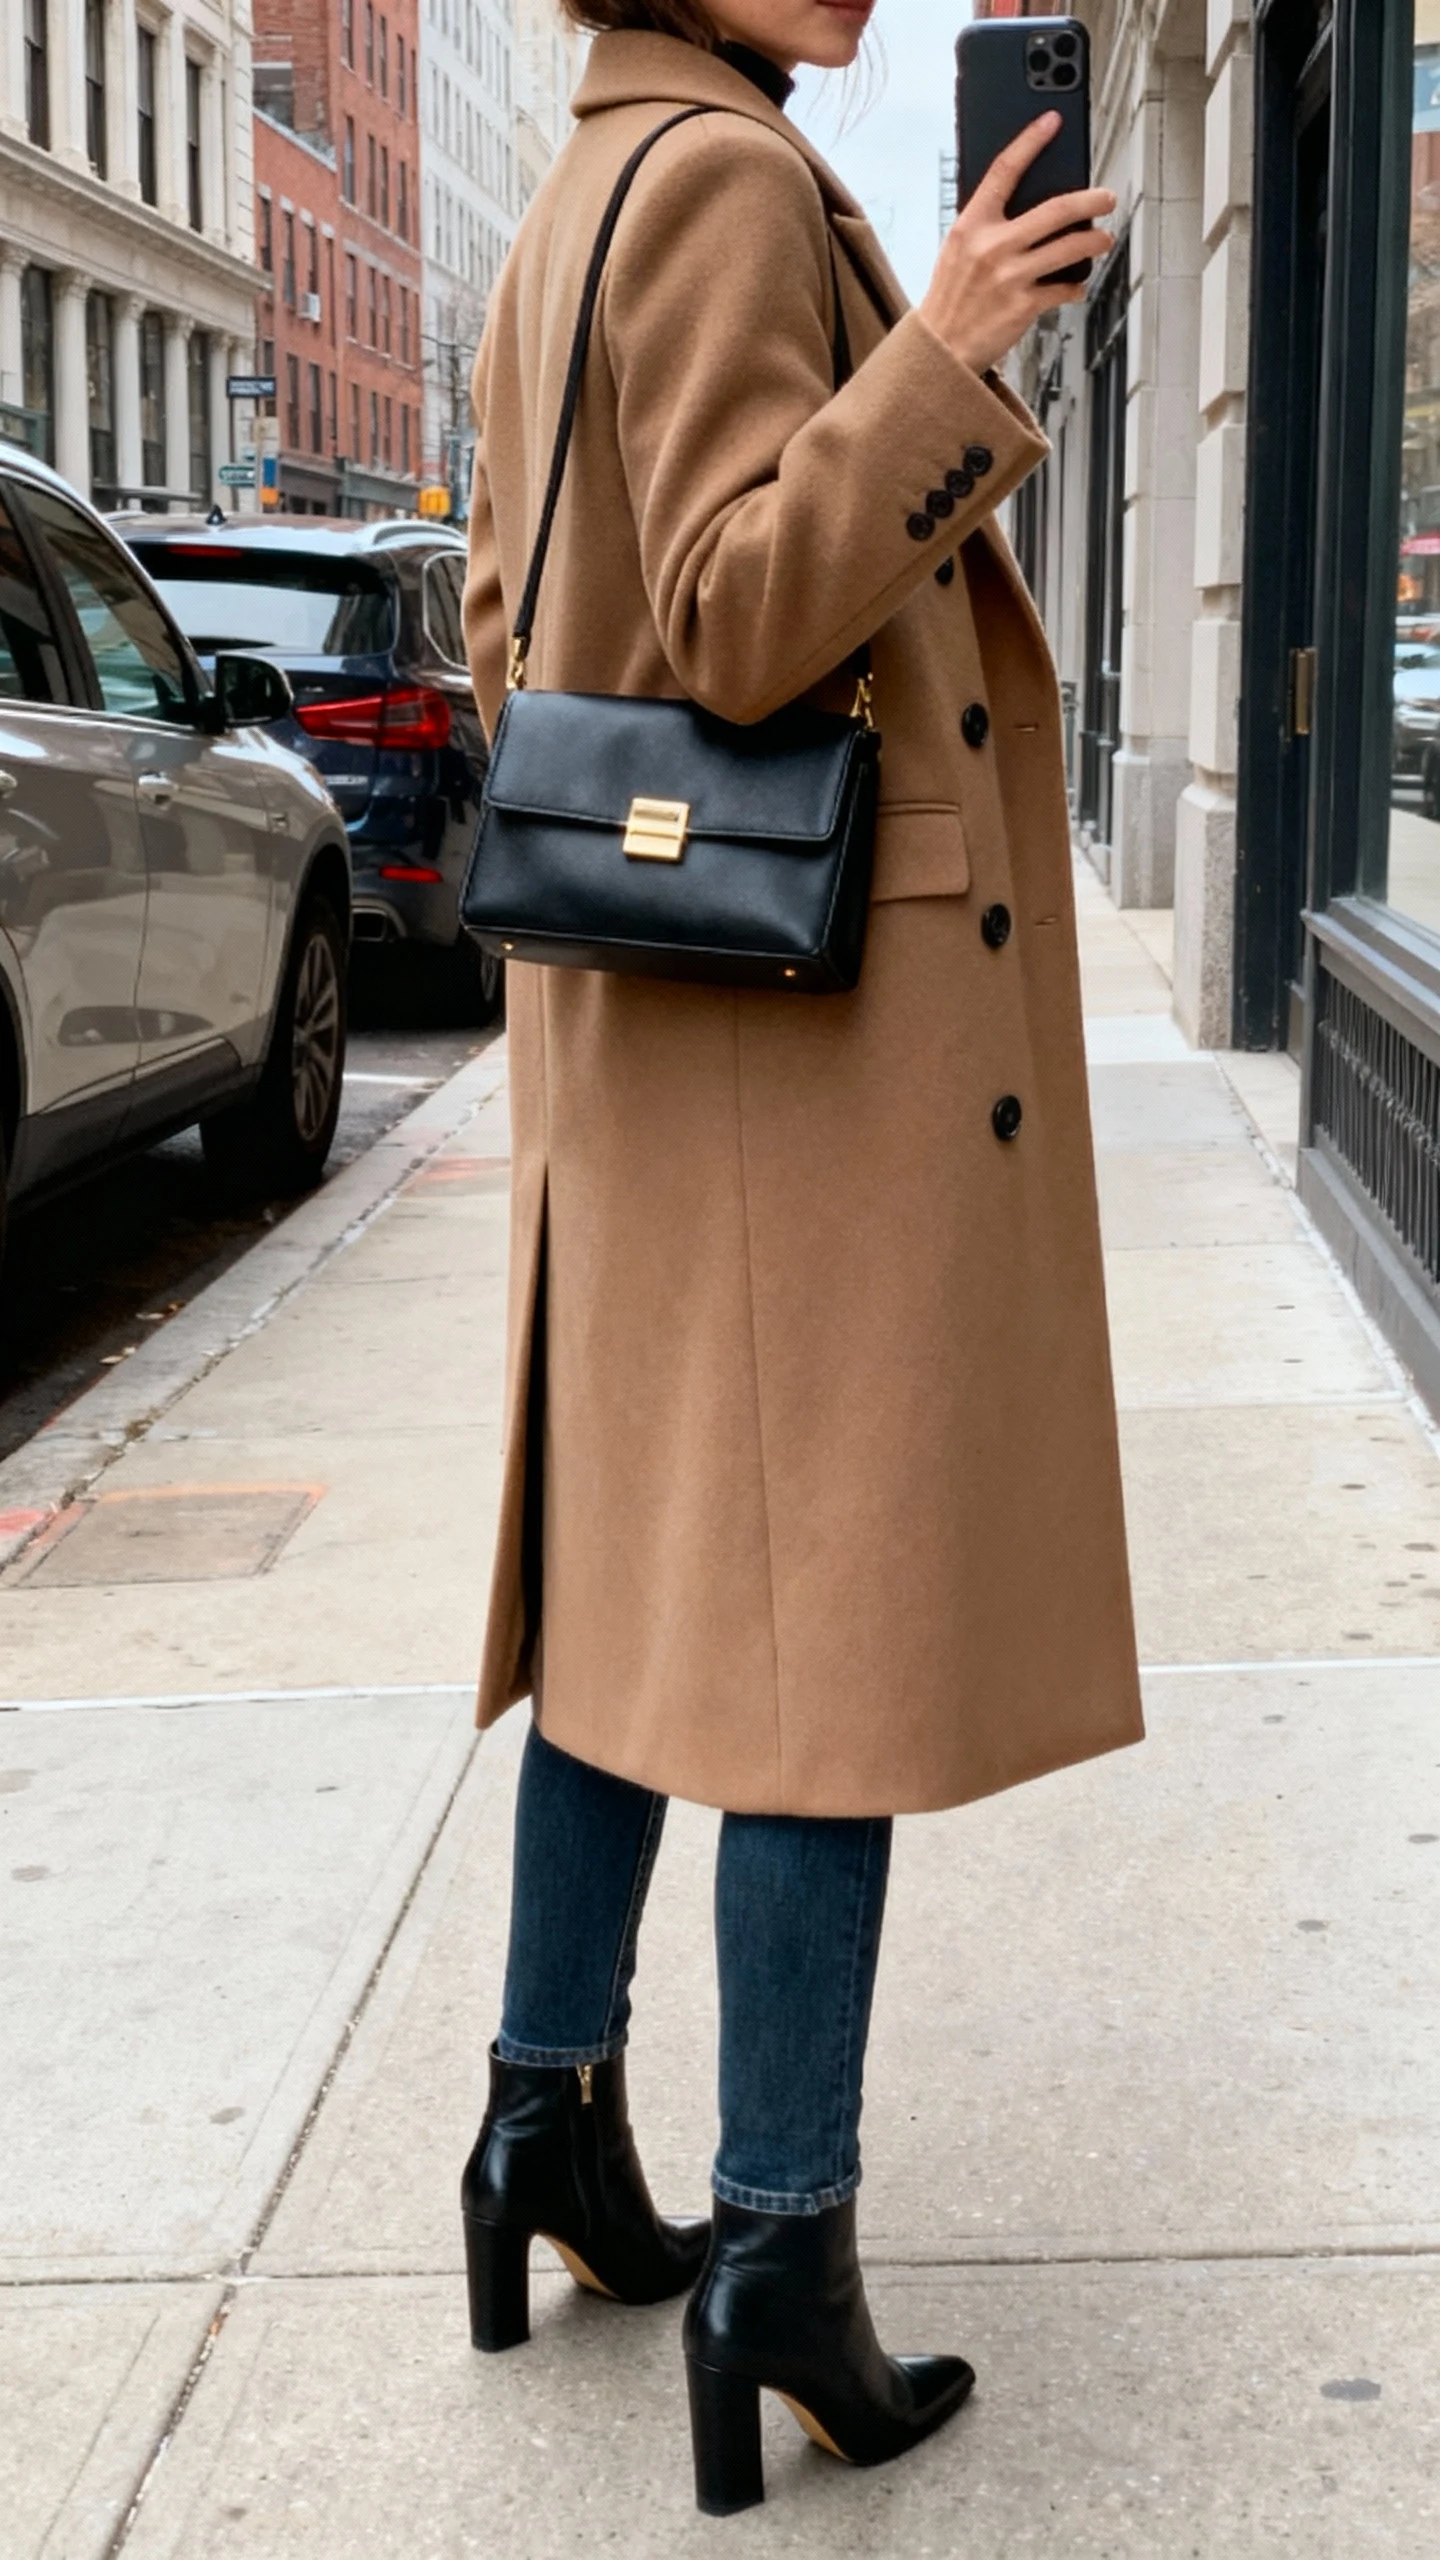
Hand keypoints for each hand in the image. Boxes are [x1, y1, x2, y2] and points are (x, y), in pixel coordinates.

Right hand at [920, 114, 1116, 374]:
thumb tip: (1029, 206)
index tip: (1052, 122)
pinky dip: (1075, 287)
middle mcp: (993, 246)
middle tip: (1106, 198)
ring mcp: (1010, 276)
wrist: (939, 350)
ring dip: (1094, 242)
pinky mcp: (1024, 306)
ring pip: (1069, 248)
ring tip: (1103, 240)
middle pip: (1055, 210)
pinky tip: (1077, 286)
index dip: (1031, 141)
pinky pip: (1063, 289)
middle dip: (1090, 200)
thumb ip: (987, 226)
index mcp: (972, 225)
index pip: (1004, 170)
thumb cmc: (951, 298)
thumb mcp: (958, 251)